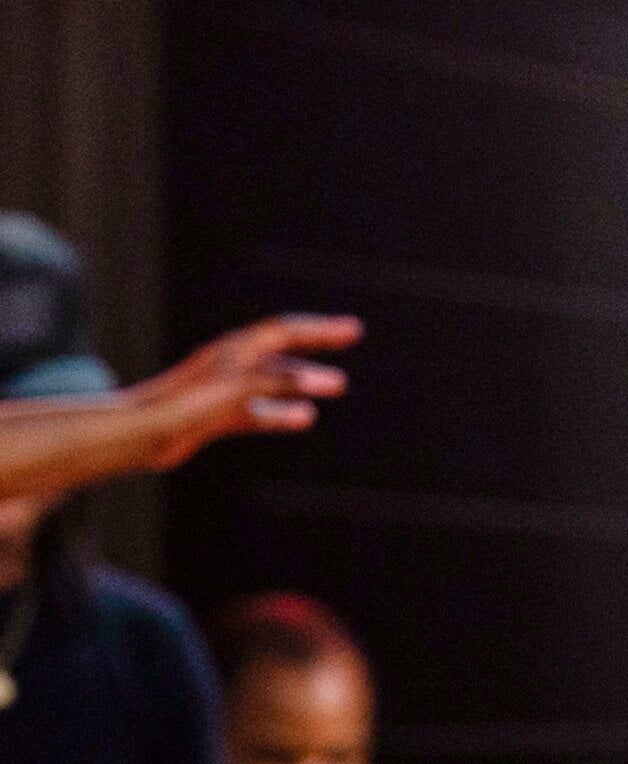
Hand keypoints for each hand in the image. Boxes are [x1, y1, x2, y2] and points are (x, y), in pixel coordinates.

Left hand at [129, 314, 359, 471]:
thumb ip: (284, 383)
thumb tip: (330, 381)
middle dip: (317, 342)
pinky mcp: (218, 416)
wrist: (138, 434)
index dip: (321, 329)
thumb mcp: (239, 387)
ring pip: (275, 381)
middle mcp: (232, 365)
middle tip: (348, 335)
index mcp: (235, 350)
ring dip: (306, 381)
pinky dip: (286, 412)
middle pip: (284, 348)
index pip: (287, 331)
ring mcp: (225, 390)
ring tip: (336, 385)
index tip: (352, 329)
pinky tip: (304, 419)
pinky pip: (262, 410)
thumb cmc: (183, 406)